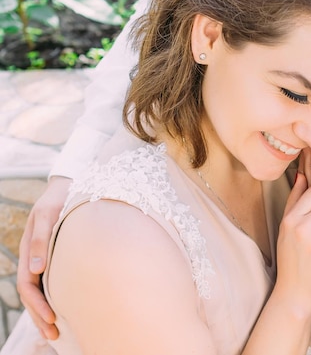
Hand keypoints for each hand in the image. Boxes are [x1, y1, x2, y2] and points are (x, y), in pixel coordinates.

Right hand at [17, 176, 71, 339]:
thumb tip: (37, 269)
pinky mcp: (59, 257)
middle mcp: (36, 258)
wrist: (72, 186)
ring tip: (57, 333)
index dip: (38, 304)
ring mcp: (46, 258)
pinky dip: (57, 299)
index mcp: (29, 251)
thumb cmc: (60, 199)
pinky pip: (53, 283)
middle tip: (55, 336)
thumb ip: (42, 240)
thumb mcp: (48, 215)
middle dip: (41, 316)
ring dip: (46, 312)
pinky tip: (67, 310)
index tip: (53, 318)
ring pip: (42, 292)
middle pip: (33, 295)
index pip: (28, 285)